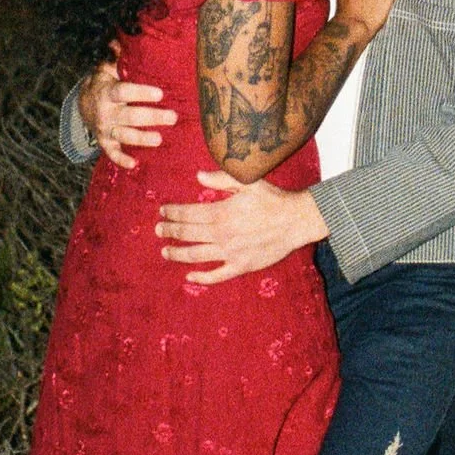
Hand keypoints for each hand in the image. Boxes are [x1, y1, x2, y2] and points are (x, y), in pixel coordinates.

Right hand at [79, 57, 176, 168]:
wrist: (83, 103)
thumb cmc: (105, 82)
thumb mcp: (107, 67)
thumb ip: (117, 54)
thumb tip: (127, 31)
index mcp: (108, 91)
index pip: (124, 92)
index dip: (141, 93)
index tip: (160, 94)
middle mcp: (106, 112)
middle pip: (130, 116)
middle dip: (152, 118)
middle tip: (172, 117)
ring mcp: (105, 129)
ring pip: (124, 135)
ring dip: (142, 139)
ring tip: (159, 139)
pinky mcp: (105, 142)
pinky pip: (111, 153)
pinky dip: (121, 159)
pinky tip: (134, 164)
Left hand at [156, 170, 328, 285]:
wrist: (296, 221)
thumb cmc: (273, 199)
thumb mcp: (248, 182)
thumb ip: (221, 179)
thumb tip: (198, 176)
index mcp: (221, 213)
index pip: (188, 214)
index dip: (172, 213)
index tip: (162, 211)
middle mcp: (222, 234)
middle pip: (187, 234)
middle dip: (169, 231)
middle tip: (158, 230)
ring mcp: (230, 252)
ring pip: (196, 255)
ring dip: (177, 254)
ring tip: (165, 251)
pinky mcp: (241, 266)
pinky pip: (217, 275)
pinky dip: (201, 278)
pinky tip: (189, 277)